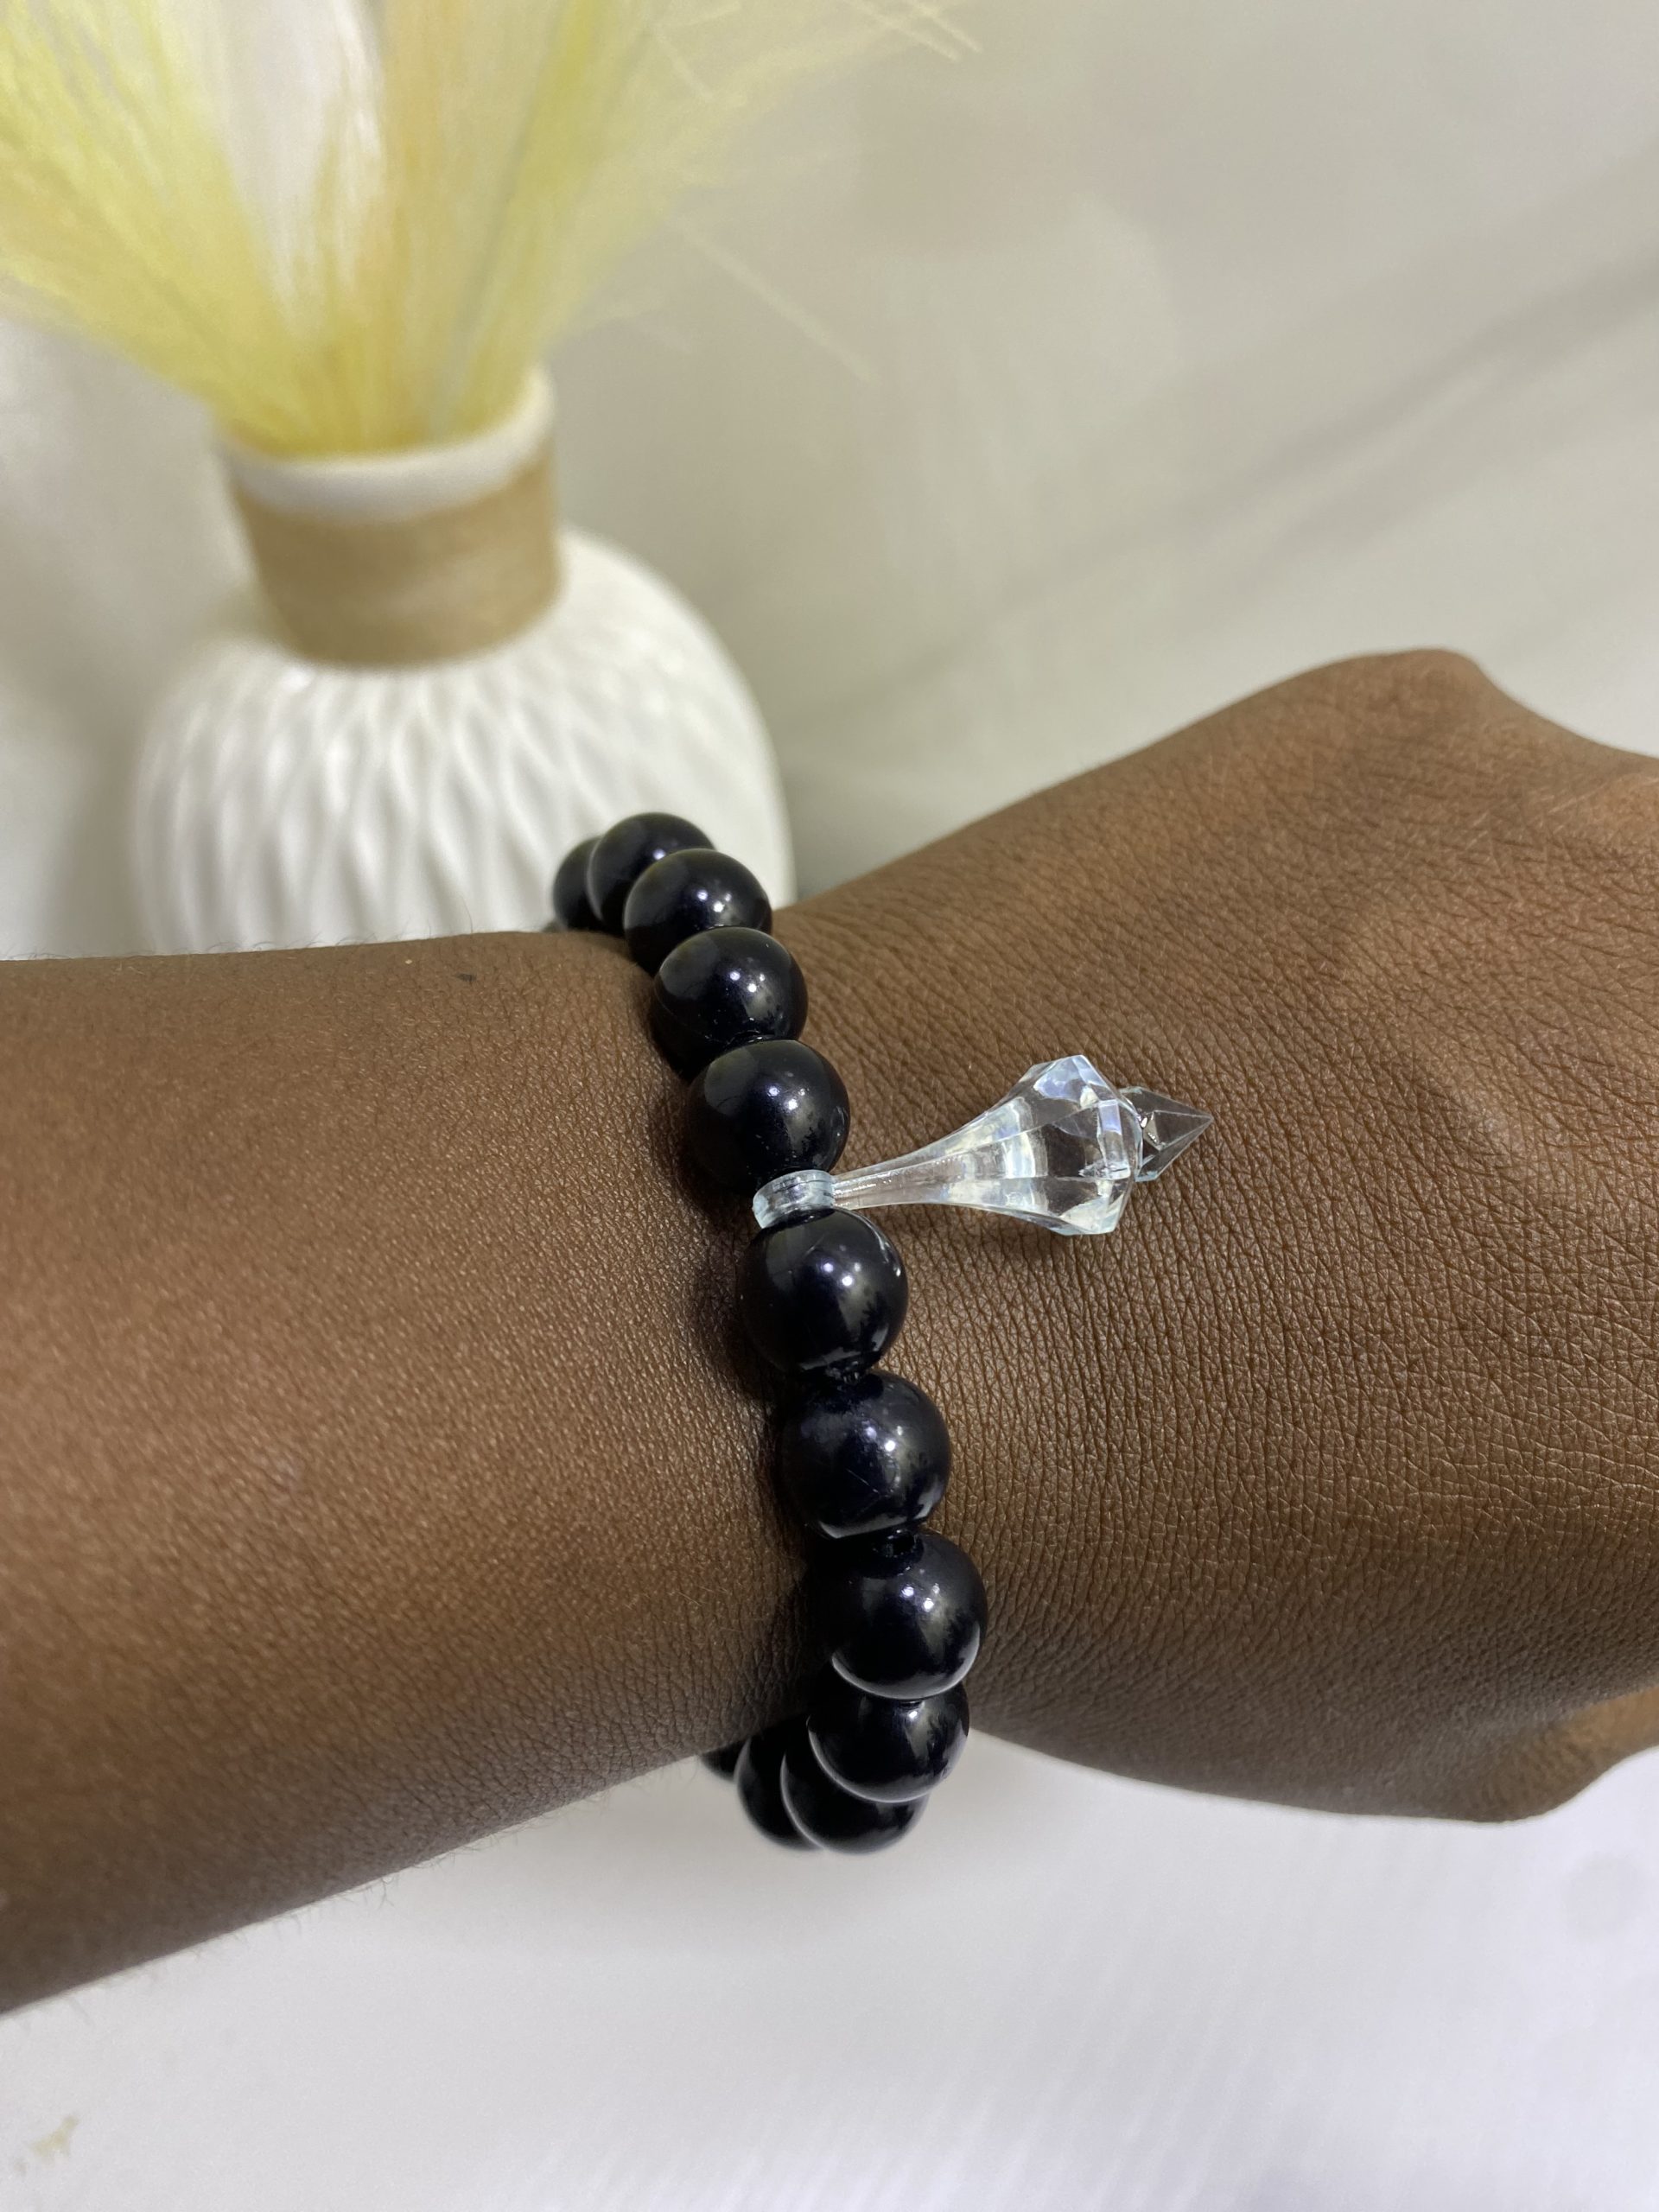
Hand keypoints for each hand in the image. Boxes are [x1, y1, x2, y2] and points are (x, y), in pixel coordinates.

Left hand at [786, 650, 1658, 1817]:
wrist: (804, 1303)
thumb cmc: (1136, 1571)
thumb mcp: (1485, 1715)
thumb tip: (1657, 1430)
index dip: (1642, 1343)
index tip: (1587, 1349)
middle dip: (1632, 1195)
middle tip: (1526, 1242)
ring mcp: (1597, 839)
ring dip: (1611, 1021)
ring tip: (1420, 1115)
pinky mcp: (1416, 719)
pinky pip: (1528, 821)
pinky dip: (1467, 917)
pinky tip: (1288, 1001)